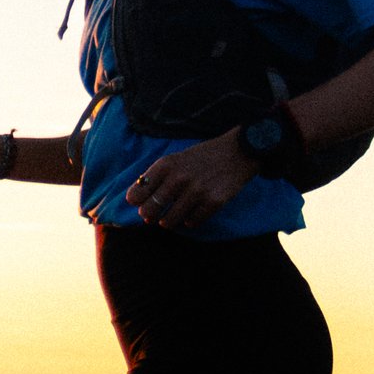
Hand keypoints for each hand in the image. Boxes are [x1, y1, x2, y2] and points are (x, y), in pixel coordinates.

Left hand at [123, 133, 261, 230]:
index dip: (137, 202)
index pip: (137, 194)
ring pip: (169, 221)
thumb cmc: (203, 157)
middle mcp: (179, 178)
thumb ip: (156, 176)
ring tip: (172, 216)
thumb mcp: (176, 159)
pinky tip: (193, 213)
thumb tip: (133, 200)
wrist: (240, 151)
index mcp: (166, 165)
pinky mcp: (213, 202)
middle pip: (149, 211)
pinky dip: (190, 221)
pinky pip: (192, 222)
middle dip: (150, 215)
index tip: (141, 203)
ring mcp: (196, 191)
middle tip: (155, 215)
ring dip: (169, 221)